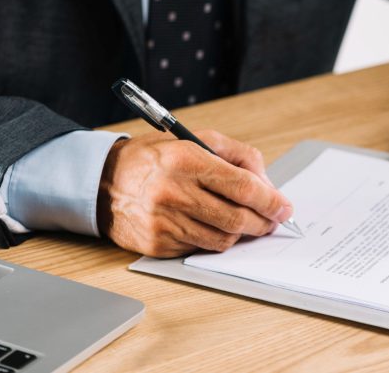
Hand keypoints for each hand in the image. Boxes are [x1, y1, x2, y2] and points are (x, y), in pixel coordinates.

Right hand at [97, 130, 292, 257]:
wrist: (104, 181)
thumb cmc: (155, 158)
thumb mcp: (195, 139)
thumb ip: (238, 156)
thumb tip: (267, 185)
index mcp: (186, 160)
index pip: (243, 187)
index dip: (271, 201)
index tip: (284, 208)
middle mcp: (174, 192)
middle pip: (237, 219)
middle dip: (262, 223)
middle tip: (271, 220)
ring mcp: (164, 221)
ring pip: (222, 240)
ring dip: (240, 234)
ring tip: (242, 222)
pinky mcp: (157, 244)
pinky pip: (200, 249)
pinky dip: (213, 240)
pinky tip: (209, 226)